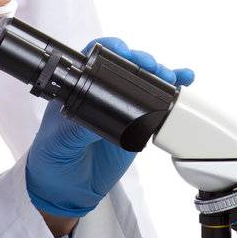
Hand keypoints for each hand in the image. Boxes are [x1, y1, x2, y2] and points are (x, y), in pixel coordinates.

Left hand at [24, 37, 192, 218]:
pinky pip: (158, 106)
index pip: (96, 58)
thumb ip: (80, 126)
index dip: (112, 49)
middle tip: (153, 68)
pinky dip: (172, 93)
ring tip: (172, 76)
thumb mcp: (61, 139)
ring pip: (145, 82)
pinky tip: (184, 82)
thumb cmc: (52, 156)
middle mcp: (102, 94)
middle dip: (144, 61)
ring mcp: (122, 109)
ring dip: (162, 74)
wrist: (66, 189)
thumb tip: (101, 113)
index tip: (124, 52)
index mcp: (79, 89)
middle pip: (127, 66)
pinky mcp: (137, 126)